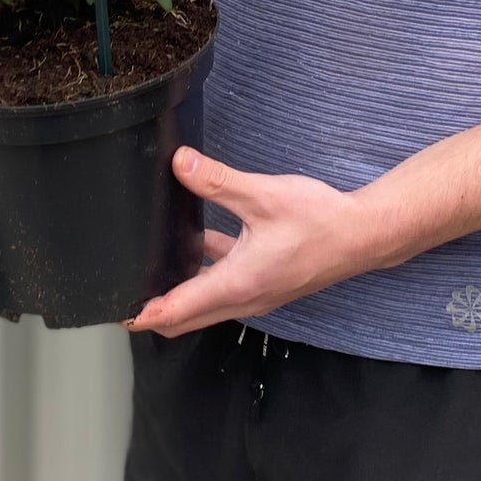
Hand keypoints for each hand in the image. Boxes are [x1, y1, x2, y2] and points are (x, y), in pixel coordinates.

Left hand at [124, 147, 376, 337]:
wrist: (363, 235)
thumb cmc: (319, 220)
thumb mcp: (263, 195)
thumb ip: (217, 181)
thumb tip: (179, 163)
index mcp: (238, 283)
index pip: (179, 310)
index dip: (145, 313)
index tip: (118, 313)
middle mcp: (244, 299)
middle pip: (187, 318)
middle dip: (154, 312)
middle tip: (122, 296)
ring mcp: (257, 295)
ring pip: (206, 305)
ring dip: (179, 296)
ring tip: (150, 272)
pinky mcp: (266, 284)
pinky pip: (225, 289)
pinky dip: (204, 278)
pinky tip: (197, 243)